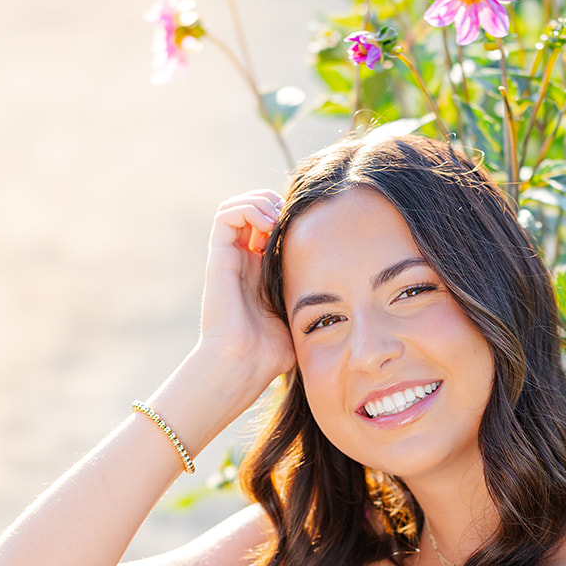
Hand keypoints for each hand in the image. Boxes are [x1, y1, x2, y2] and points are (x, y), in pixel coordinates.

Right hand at [195, 189, 296, 414]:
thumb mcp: (300, 318)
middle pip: (255, 210)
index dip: (290, 218)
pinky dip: (249, 208)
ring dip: (262, 202)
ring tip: (280, 219)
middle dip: (277, 204)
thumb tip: (347, 298)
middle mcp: (243, 260)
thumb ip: (313, 301)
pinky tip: (269, 224)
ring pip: (239, 206)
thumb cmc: (270, 353)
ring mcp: (230, 258)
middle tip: (296, 219)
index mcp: (261, 272)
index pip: (272, 228)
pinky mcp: (218, 257)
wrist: (242, 363)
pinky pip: (227, 214)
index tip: (313, 227)